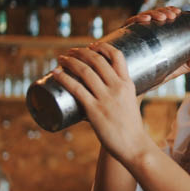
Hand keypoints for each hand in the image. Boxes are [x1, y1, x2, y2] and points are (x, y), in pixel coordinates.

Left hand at [52, 43, 145, 163]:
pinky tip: (56, 73)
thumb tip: (118, 87)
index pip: (117, 56)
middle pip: (97, 60)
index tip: (91, 45)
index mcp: (128, 83)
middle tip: (70, 51)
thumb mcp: (133, 101)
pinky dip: (64, 78)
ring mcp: (106, 98)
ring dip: (70, 61)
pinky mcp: (94, 111)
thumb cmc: (132, 126)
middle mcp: (117, 87)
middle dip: (81, 52)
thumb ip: (126, 93)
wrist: (133, 145)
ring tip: (60, 59)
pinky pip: (76, 89)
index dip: (102, 47)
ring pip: (85, 72)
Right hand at [124, 6, 189, 84]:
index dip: (169, 10)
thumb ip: (188, 64)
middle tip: (171, 16)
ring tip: (161, 18)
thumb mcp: (173, 70)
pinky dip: (136, 19)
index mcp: (153, 35)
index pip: (161, 17)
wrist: (134, 88)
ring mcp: (132, 34)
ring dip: (153, 13)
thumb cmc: (153, 78)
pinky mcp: (122, 38)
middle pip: (152, 15)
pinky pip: (128, 25)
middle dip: (163, 11)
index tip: (177, 12)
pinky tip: (144, 20)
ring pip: (142, 17)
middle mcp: (142, 32)